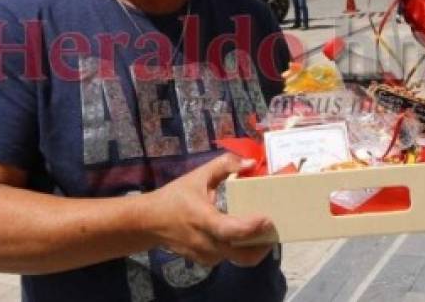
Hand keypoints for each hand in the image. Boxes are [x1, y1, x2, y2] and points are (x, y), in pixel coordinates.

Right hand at [145, 154, 274, 267]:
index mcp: (203, 219)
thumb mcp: (198, 176)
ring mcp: (206, 256)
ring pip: (237, 258)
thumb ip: (224, 166)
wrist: (150, 222)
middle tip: (274, 229)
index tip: (267, 219)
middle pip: (242, 254)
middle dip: (262, 245)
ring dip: (253, 248)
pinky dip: (240, 249)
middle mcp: (206, 242)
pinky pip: (229, 258)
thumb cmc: (175, 197)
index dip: (251, 227)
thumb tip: (251, 163)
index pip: (230, 230)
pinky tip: (245, 236)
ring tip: (263, 231)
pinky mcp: (206, 261)